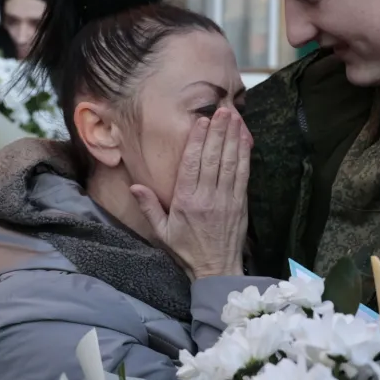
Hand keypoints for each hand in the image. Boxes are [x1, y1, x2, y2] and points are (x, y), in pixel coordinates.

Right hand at [131, 109, 251, 280]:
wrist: (217, 270)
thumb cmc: (187, 251)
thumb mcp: (162, 232)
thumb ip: (149, 207)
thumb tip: (134, 186)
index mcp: (186, 202)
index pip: (192, 165)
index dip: (198, 141)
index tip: (202, 121)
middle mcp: (208, 198)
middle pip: (214, 158)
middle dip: (219, 132)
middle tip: (223, 110)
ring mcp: (226, 199)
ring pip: (230, 162)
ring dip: (233, 137)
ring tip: (235, 116)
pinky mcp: (240, 203)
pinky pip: (243, 174)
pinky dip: (244, 154)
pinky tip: (245, 139)